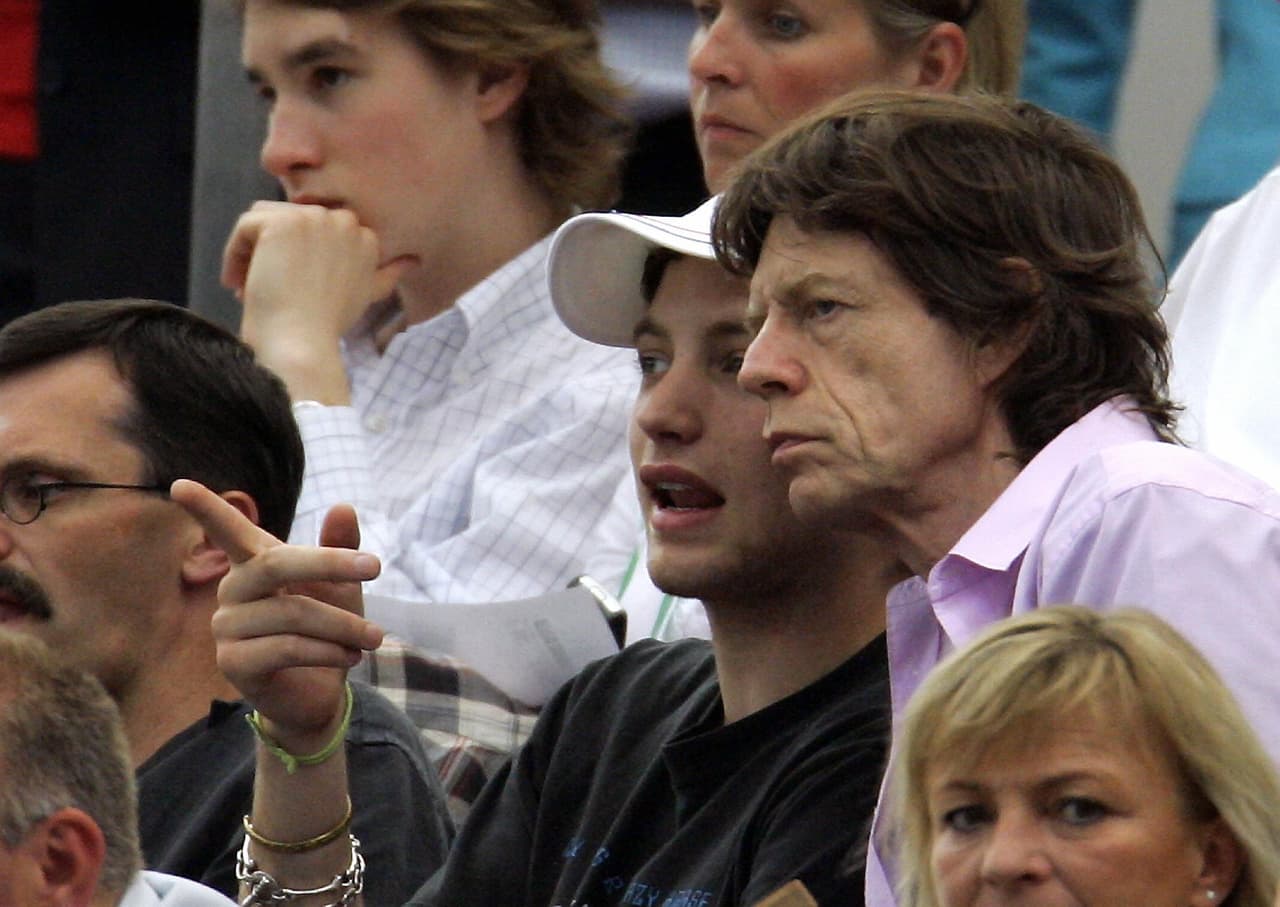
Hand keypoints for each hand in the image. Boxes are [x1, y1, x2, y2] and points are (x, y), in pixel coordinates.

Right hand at [170, 480, 384, 741]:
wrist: (321, 692)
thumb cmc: (327, 629)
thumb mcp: (341, 587)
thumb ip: (340, 549)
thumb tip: (344, 507)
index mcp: (253, 564)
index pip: (226, 530)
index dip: (205, 507)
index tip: (178, 484)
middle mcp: (232, 590)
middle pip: (274, 564)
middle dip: (329, 563)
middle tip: (376, 566)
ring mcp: (227, 628)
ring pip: (292, 613)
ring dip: (343, 625)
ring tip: (373, 637)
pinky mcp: (234, 664)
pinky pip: (287, 648)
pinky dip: (328, 651)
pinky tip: (350, 657)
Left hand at [223, 201, 416, 401]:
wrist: (302, 344)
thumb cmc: (327, 325)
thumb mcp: (365, 294)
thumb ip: (388, 273)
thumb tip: (415, 261)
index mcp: (364, 236)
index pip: (315, 228)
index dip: (298, 257)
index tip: (293, 288)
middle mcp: (344, 221)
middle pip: (289, 220)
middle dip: (274, 252)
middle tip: (270, 290)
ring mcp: (313, 219)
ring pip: (264, 220)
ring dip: (252, 252)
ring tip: (248, 286)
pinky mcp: (280, 224)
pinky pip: (244, 227)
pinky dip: (234, 255)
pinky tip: (237, 283)